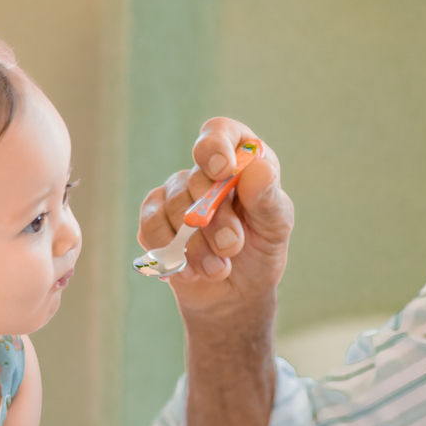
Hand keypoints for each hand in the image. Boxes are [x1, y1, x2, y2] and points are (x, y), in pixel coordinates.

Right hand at [137, 117, 294, 317]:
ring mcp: (176, 195)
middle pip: (195, 178)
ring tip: (217, 270)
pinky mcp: (155, 221)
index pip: (219, 132)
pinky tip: (190, 273)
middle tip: (231, 247)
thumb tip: (259, 167)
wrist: (236, 293)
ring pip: (172, 209)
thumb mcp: (275, 226)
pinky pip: (150, 228)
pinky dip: (170, 254)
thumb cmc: (261, 251)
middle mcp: (204, 172)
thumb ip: (268, 198)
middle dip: (214, 219)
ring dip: (196, 247)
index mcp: (240, 159)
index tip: (222, 170)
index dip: (215, 146)